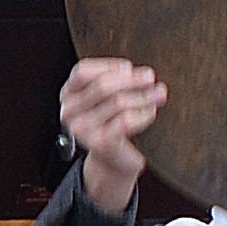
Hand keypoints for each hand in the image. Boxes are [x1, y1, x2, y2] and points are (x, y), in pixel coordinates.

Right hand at [59, 55, 164, 217]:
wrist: (113, 159)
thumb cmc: (112, 124)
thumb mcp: (106, 99)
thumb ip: (117, 82)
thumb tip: (140, 74)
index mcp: (68, 95)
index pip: (82, 72)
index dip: (107, 66)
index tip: (129, 67)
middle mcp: (69, 112)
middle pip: (102, 85)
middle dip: (131, 80)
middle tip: (150, 78)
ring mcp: (82, 129)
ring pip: (118, 102)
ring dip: (144, 96)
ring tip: (158, 95)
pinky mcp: (99, 143)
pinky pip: (126, 121)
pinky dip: (143, 114)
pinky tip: (150, 112)